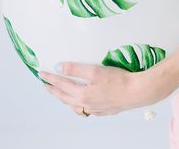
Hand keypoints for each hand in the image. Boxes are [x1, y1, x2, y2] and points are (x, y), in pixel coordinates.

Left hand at [38, 43, 178, 116]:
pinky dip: (76, 105)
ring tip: (58, 92)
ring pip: (73, 105)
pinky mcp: (103, 110)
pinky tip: (79, 103)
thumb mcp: (95, 71)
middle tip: (45, 83)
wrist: (138, 92)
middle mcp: (86, 104)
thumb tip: (58, 68)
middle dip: (53, 89)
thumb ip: (75, 69)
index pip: (61, 84)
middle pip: (64, 97)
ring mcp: (95, 108)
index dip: (50, 78)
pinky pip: (84, 109)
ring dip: (63, 98)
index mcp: (82, 94)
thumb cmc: (119, 80)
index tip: (41, 72)